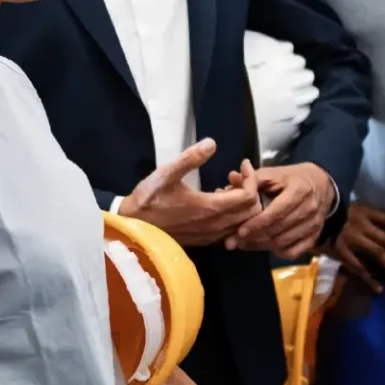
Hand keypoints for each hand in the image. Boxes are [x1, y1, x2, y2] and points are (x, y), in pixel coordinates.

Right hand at [123, 139, 261, 246]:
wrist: (132, 226)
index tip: (242, 164)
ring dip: (241, 204)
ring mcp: (210, 236)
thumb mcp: (167, 173)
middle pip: (251, 211)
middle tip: (234, 175)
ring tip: (225, 186)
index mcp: (209, 208)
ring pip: (242, 223)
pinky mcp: (204, 240)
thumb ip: (190, 158)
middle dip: (249, 190)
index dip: (251, 178)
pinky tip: (216, 200)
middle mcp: (215, 226)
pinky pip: (230, 230)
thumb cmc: (149, 198)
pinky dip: (233, 215)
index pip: (248, 196)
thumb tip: (212, 143)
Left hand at [231, 162, 332, 257]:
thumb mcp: (273, 173)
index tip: (239, 231)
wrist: (320, 184)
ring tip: (244, 244)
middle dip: (254, 238)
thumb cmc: (290, 179)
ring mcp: (315, 224)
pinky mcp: (315, 236)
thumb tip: (232, 179)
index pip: (276, 212)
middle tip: (234, 242)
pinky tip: (266, 247)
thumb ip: (252, 178)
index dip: (256, 224)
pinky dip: (278, 252)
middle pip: (278, 230)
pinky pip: (294, 252)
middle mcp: (310, 208)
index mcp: (299, 189)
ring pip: (284, 243)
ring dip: (262, 246)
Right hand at [328, 202, 384, 291]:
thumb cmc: (332, 212)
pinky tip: (379, 288)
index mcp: (366, 212)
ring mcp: (352, 239)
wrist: (309, 216)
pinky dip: (370, 279)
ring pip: (379, 254)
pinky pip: (359, 267)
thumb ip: (368, 219)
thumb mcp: (353, 208)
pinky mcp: (341, 251)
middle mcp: (363, 225)